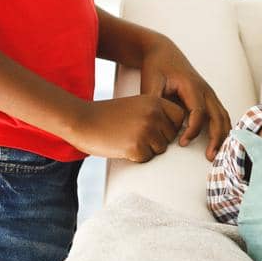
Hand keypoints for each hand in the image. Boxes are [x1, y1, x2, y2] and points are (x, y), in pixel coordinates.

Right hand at [69, 95, 189, 162]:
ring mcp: (146, 130)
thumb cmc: (107, 115)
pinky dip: (135, 157)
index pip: (180, 117)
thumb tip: (174, 131)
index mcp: (155, 101)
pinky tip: (122, 146)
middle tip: (136, 135)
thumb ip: (156, 113)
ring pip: (160, 150)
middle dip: (158, 140)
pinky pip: (146, 159)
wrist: (81, 120)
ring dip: (146, 149)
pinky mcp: (136, 147)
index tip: (157, 129)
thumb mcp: (136, 105)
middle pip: (171, 137)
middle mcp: (154, 114)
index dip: (170, 126)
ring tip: (127, 139)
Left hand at [139, 38, 230, 160]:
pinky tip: (219, 144)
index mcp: (192, 86)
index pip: (199, 113)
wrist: (163, 52)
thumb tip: (155, 125)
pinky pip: (221, 115)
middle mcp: (205, 90)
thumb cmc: (156, 68)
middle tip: (210, 158)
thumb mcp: (151, 83)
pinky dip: (222, 129)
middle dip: (216, 138)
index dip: (192, 130)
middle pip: (218, 117)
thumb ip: (154, 103)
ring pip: (223, 116)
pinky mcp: (209, 97)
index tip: (181, 144)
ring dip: (222, 136)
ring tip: (216, 155)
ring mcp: (210, 93)